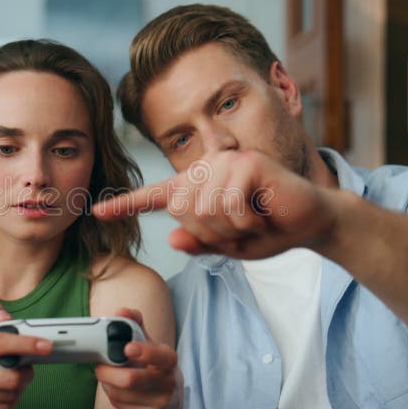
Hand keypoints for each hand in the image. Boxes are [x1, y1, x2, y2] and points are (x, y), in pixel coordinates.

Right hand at [0, 299, 52, 408]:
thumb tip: (5, 317)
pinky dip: (9, 401)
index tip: (45, 345)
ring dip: (19, 388)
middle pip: (11, 378)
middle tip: (27, 366)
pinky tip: (2, 393)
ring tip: (11, 379)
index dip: (26, 343)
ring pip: (11, 396)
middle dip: (27, 372)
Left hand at [93, 150, 336, 259]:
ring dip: (232, 228)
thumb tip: (174, 239)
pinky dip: (246, 220)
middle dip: (213, 233)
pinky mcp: (245, 162)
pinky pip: (228, 204)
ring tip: (253, 219)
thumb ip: (202, 244)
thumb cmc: (269, 231)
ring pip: (204, 210)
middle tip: (242, 228)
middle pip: (183, 212)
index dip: (126, 205)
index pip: (156, 198)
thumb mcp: (230, 246)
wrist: (310, 222)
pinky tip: (262, 211)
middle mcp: (207, 169)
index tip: (97, 210)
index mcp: (198, 189)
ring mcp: (225, 162)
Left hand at [96, 309, 180, 408]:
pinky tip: (117, 390)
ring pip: (121, 394)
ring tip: (108, 377)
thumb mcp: (149, 342)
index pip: (159, 355)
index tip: (127, 348)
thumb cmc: (154, 364)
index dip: (143, 352)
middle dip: (107, 372)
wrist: (170, 395)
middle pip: (131, 379)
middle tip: (100, 366)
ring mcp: (160, 402)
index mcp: (168, 359)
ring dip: (107, 385)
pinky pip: (121, 406)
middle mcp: (168, 381)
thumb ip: (134, 323)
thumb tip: (122, 311)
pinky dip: (112, 397)